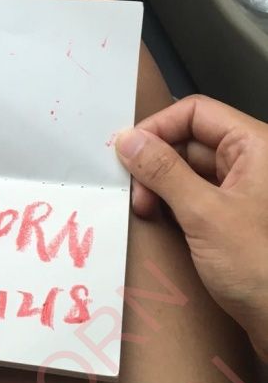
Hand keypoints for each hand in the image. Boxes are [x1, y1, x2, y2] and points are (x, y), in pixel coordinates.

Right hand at [115, 95, 267, 361]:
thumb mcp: (204, 213)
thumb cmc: (262, 269)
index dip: (158, 128)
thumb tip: (128, 140)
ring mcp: (246, 192)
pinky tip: (159, 221)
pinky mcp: (237, 219)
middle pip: (191, 140)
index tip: (128, 153)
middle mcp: (254, 163)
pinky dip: (174, 206)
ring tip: (145, 210)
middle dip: (156, 162)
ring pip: (190, 171)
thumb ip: (163, 171)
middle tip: (136, 192)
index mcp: (257, 147)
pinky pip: (197, 197)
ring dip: (161, 186)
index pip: (196, 113)